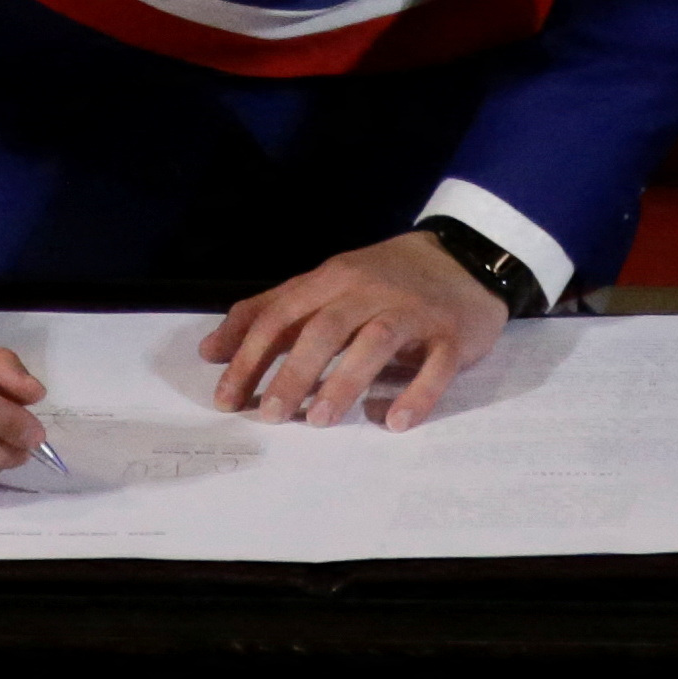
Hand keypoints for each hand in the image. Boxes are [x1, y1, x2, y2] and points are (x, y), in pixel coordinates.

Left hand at [200, 231, 506, 431]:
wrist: (466, 256)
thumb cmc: (386, 278)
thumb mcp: (326, 284)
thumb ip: (271, 312)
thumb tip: (211, 350)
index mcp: (333, 278)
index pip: (282, 315)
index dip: (250, 355)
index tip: (227, 397)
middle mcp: (370, 291)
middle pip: (324, 329)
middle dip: (292, 373)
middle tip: (269, 415)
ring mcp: (413, 312)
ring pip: (374, 343)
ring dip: (343, 383)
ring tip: (319, 420)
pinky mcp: (451, 334)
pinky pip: (434, 366)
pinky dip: (415, 394)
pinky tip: (393, 422)